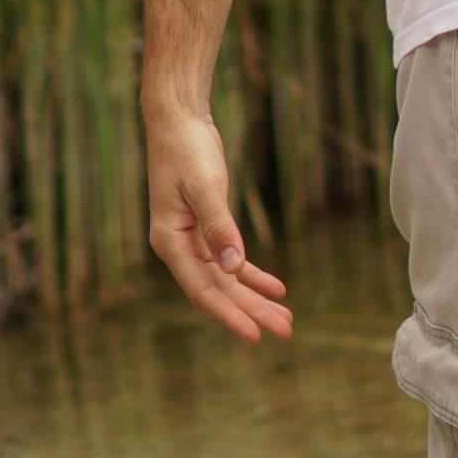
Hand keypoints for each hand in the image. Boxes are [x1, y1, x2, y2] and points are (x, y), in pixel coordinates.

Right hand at [145, 104, 291, 347]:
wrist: (178, 121)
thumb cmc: (187, 150)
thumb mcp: (205, 187)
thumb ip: (219, 227)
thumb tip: (234, 267)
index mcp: (170, 242)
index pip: (203, 290)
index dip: (229, 315)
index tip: (255, 335)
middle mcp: (179, 247)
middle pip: (220, 290)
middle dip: (252, 311)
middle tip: (286, 332)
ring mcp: (192, 240)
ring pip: (228, 279)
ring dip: (256, 297)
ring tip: (286, 318)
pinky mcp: (207, 228)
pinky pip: (231, 260)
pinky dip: (253, 274)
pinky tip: (276, 288)